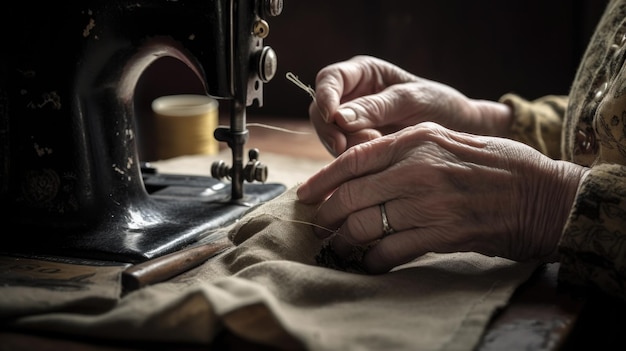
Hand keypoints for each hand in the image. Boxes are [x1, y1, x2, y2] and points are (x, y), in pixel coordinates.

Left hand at [297, 122, 587, 273]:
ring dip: (346, 241)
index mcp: (416, 140)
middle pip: (351, 196)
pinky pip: (392, 251)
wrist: (543, 194)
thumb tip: (360, 168)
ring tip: (340, 247)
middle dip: (327, 214)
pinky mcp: (442, 235)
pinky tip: (370, 263)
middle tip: (319, 225)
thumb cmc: (496, 164)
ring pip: (366, 225)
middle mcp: (417, 169)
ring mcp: (429, 204)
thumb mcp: (447, 138)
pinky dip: (374, 261)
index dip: (321, 180)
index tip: (305, 194)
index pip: (352, 160)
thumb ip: (404, 149)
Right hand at [310, 55, 511, 156]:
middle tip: (349, 146)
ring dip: (343, 147)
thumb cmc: (439, 105)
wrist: (456, 131)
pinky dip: (350, 160)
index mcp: (362, 73)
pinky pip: (340, 153)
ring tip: (376, 148)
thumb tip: (338, 118)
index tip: (332, 117)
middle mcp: (351, 95)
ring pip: (328, 135)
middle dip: (331, 130)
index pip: (329, 79)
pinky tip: (373, 162)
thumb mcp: (411, 100)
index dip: (324, 96)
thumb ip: (376, 107)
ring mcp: (351, 122)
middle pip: (320, 110)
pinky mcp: (356, 144)